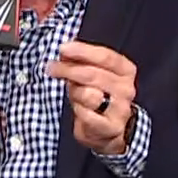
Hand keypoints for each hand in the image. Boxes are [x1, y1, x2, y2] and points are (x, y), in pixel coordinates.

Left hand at [48, 40, 136, 154]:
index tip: (63, 48)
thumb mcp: (92, 75)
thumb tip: (64, 51)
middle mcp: (126, 88)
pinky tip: (79, 109)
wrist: (108, 129)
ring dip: (74, 93)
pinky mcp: (112, 127)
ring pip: (88, 94)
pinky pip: (85, 114)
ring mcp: (121, 109)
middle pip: (93, 74)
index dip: (82, 51)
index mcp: (125, 71)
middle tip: (51, 68)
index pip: (105, 56)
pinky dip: (78, 110)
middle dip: (68, 69)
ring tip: (74, 94)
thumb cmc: (98, 96)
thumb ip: (81, 61)